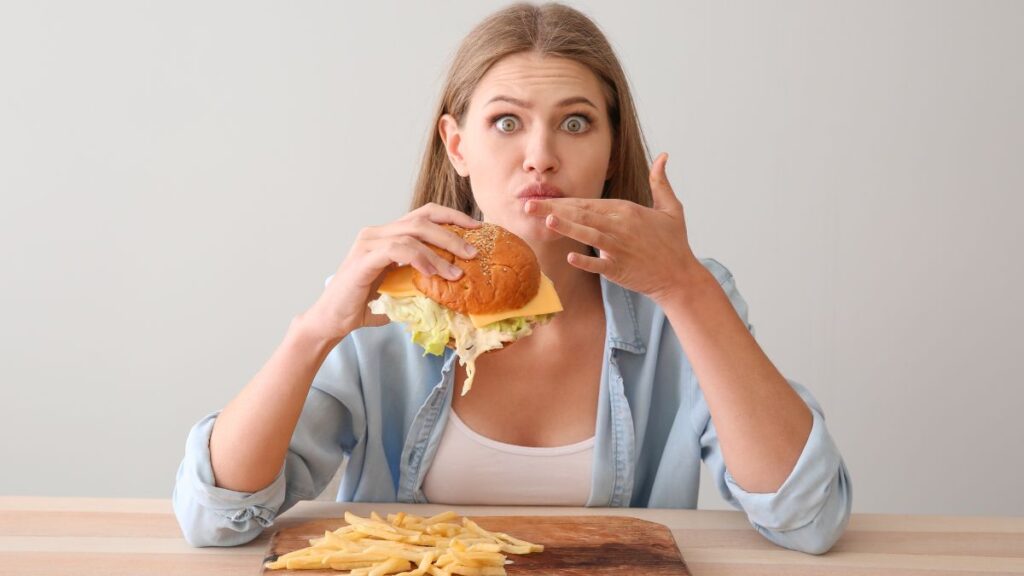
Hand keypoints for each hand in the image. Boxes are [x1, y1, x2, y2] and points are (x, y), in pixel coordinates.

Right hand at [304, 203, 480, 340]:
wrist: (333, 320)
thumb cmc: (365, 305)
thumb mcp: (401, 288)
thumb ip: (422, 279)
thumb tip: (456, 284)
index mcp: (388, 235)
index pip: (425, 214)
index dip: (453, 217)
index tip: (477, 228)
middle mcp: (377, 232)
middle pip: (423, 219)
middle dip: (453, 233)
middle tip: (474, 251)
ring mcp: (368, 243)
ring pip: (412, 233)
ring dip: (440, 252)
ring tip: (457, 273)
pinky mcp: (363, 258)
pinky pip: (397, 249)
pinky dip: (418, 258)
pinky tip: (432, 273)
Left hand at [524, 153, 700, 303]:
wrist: (680, 276)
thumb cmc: (674, 243)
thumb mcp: (671, 208)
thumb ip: (660, 182)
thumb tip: (663, 156)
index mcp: (628, 210)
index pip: (590, 202)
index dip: (565, 200)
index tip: (543, 196)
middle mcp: (621, 226)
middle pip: (583, 214)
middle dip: (555, 208)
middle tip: (529, 204)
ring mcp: (620, 248)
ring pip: (589, 235)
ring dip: (568, 227)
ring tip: (547, 220)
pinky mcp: (621, 269)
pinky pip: (600, 264)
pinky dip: (587, 261)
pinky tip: (570, 257)